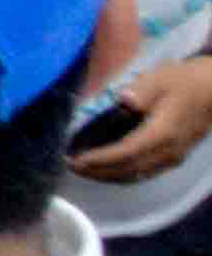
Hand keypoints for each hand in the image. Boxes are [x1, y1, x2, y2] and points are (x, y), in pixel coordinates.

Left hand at [70, 56, 211, 183]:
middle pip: (129, 170)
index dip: (100, 159)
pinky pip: (146, 173)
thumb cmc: (183, 81)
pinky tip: (107, 169)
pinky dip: (123, 174)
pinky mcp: (175, 157)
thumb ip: (141, 91)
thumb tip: (124, 100)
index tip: (76, 159)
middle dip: (98, 172)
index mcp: (163, 133)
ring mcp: (174, 157)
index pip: (126, 153)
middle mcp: (169, 152)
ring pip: (138, 176)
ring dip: (109, 176)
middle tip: (71, 166)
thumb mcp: (160, 79)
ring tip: (83, 170)